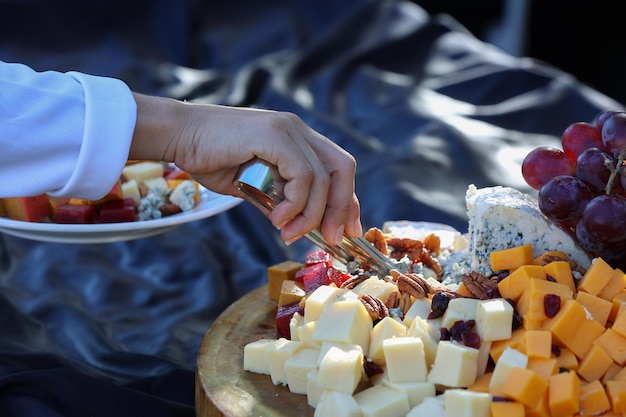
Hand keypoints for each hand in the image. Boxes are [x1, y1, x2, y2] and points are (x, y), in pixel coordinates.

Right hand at [129, 93, 361, 244]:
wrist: (178, 135)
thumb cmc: (209, 157)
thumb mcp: (251, 186)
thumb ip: (277, 199)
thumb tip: (297, 224)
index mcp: (296, 138)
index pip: (338, 168)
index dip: (348, 200)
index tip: (349, 229)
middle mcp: (298, 130)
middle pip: (342, 168)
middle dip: (342, 207)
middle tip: (331, 237)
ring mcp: (288, 129)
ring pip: (323, 177)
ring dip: (310, 213)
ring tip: (288, 231)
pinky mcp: (274, 135)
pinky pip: (302, 175)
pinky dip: (296, 202)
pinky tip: (278, 217)